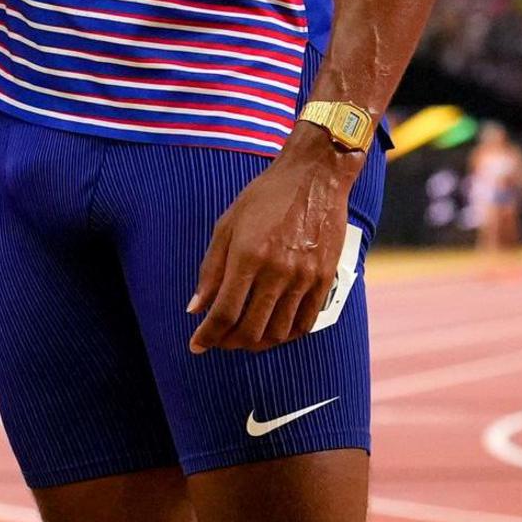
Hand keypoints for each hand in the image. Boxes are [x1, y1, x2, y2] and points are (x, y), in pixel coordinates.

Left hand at [187, 137, 361, 352]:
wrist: (315, 177)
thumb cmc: (265, 197)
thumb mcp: (227, 225)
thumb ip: (211, 270)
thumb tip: (195, 308)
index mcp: (248, 256)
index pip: (224, 312)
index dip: (208, 335)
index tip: (196, 345)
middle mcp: (277, 271)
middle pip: (250, 329)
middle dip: (228, 343)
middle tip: (218, 341)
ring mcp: (304, 277)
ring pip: (278, 332)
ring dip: (256, 343)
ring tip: (242, 338)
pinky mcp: (325, 279)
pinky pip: (305, 322)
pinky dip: (286, 335)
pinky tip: (271, 332)